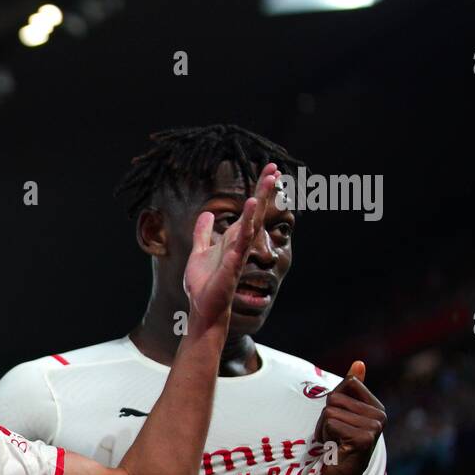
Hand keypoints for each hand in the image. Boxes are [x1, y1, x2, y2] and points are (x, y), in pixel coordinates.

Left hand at [182, 162, 275, 329]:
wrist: (202, 306)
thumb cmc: (204, 283)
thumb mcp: (199, 252)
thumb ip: (203, 233)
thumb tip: (207, 214)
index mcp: (232, 238)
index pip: (249, 210)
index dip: (258, 191)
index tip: (268, 170)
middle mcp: (240, 242)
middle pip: (256, 210)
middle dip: (265, 189)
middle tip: (275, 168)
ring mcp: (239, 251)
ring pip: (253, 221)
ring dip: (261, 200)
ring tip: (269, 179)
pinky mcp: (233, 262)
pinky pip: (242, 240)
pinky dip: (247, 223)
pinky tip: (251, 206)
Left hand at [316, 361, 386, 474]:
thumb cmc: (337, 447)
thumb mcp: (342, 415)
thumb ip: (350, 389)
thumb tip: (359, 362)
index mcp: (377, 408)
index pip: (348, 383)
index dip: (333, 402)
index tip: (339, 422)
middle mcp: (380, 417)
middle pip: (335, 397)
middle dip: (325, 418)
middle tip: (334, 437)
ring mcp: (374, 428)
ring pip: (330, 411)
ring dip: (323, 428)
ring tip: (334, 444)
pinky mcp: (364, 439)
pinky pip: (330, 423)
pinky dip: (324, 436)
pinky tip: (334, 450)